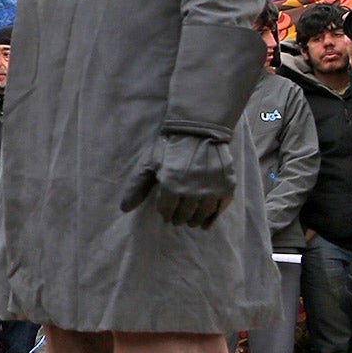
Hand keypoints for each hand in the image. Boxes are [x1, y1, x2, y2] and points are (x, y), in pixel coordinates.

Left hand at [120, 132, 235, 229]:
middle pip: (184, 214)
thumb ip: (137, 186)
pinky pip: (220, 208)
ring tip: (191, 220)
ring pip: (202, 214)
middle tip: (178, 219)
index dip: (165, 214)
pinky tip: (207, 222)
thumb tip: (124, 208)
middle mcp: (192, 191)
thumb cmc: (170, 146)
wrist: (199, 130)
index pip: (167, 210)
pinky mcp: (227, 185)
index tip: (166, 215)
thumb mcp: (150, 164)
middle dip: (179, 218)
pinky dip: (213, 218)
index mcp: (171, 185)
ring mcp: (211, 189)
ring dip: (195, 220)